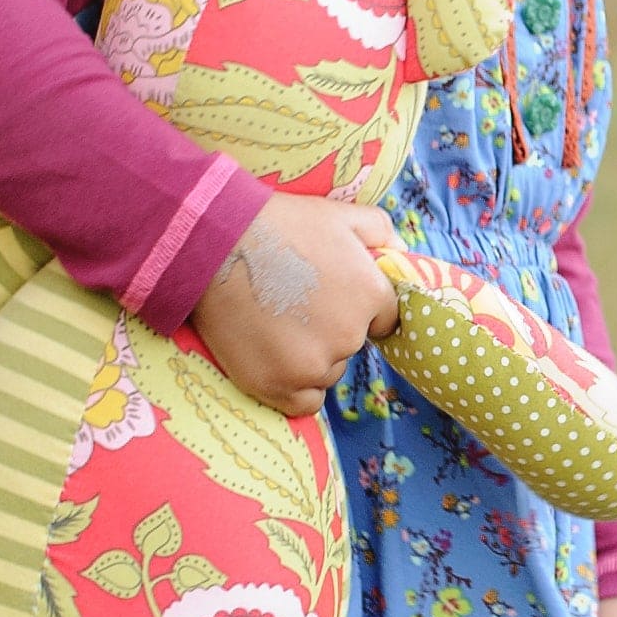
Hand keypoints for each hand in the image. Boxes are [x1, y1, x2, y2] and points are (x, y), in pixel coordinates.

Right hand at [193, 192, 405, 415]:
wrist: (216, 244)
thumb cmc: (278, 223)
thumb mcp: (340, 213)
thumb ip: (382, 230)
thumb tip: (400, 253)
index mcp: (371, 296)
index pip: (383, 320)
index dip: (357, 309)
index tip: (329, 298)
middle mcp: (350, 337)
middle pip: (351, 346)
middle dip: (332, 330)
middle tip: (295, 306)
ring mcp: (313, 365)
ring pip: (326, 372)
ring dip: (310, 358)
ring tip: (275, 325)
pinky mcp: (277, 386)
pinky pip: (302, 402)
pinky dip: (293, 386)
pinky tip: (274, 359)